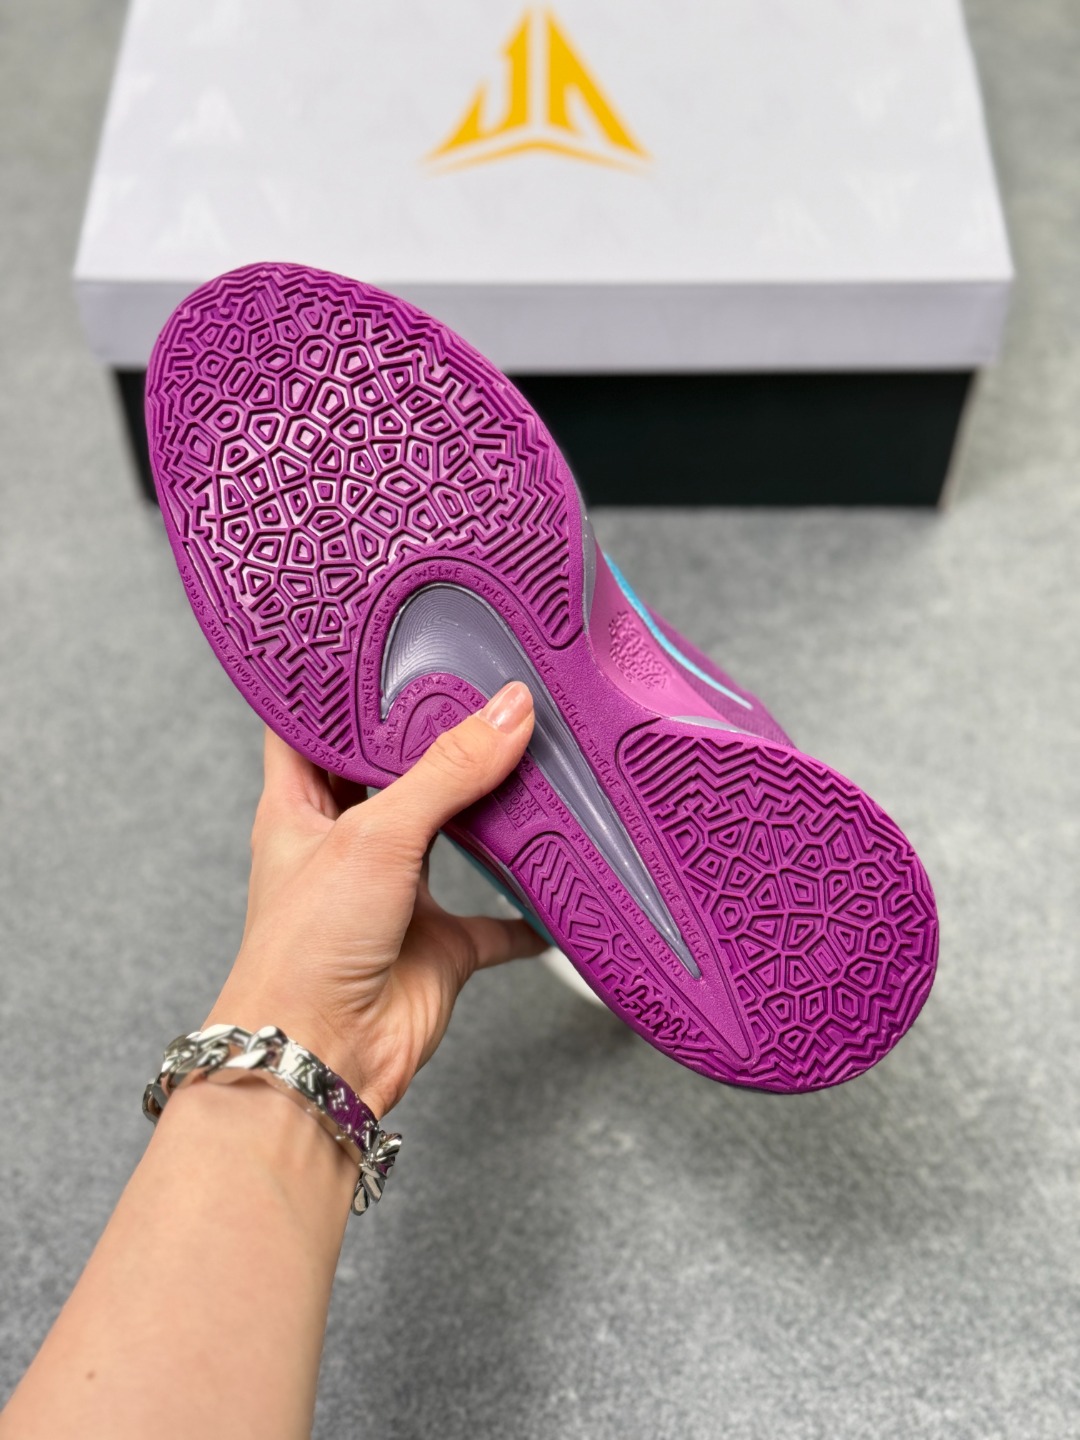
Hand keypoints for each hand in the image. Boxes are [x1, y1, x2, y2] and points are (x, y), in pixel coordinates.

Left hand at [204, 681, 544, 1117]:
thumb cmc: (306, 947)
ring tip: (533, 751)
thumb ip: (448, 770)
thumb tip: (510, 709)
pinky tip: (561, 879)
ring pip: (452, 836)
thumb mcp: (375, 835)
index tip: (383, 640)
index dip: (339, 686)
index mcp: (299, 808)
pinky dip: (529, 909)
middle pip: (394, 774)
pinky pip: (496, 921)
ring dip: (489, 809)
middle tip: (482, 681)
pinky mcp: (437, 945)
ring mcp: (394, 896)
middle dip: (435, 737)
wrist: (320, 1059)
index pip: (311, 728)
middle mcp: (347, 845)